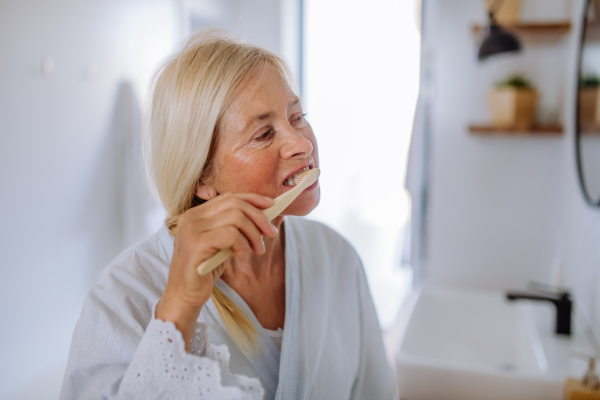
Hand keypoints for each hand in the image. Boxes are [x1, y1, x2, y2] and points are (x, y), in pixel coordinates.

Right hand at [156, 192, 276, 349]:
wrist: (184, 295)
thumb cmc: (205, 269)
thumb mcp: (222, 243)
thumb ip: (234, 227)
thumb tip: (263, 215)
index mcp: (196, 214)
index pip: (229, 197)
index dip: (253, 199)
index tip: (272, 206)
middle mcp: (192, 217)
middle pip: (235, 204)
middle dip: (259, 217)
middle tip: (271, 233)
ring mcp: (192, 229)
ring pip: (235, 217)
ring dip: (253, 233)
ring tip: (257, 249)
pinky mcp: (196, 243)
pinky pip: (231, 234)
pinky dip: (242, 244)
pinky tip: (241, 256)